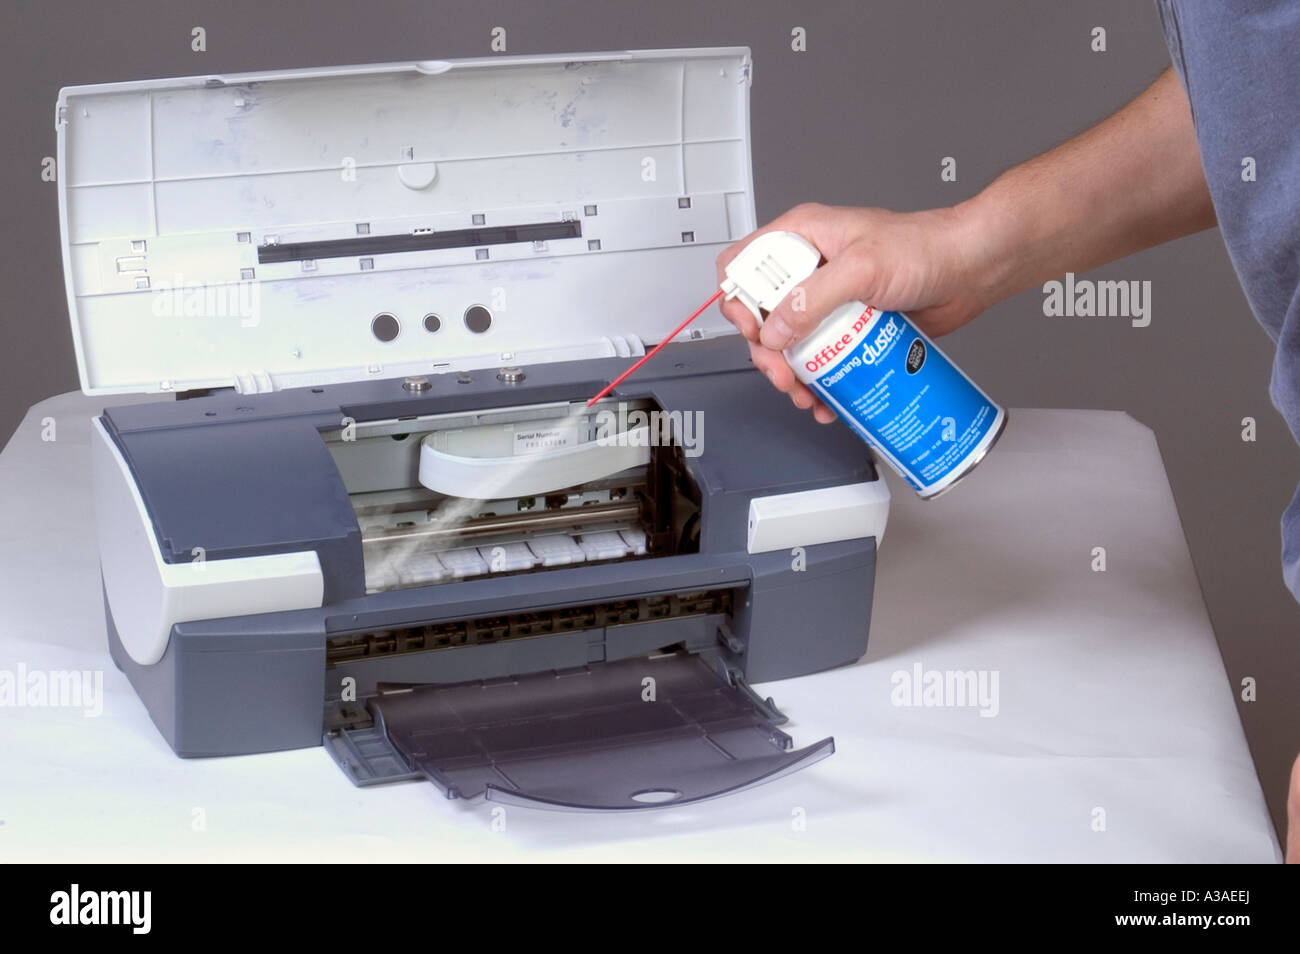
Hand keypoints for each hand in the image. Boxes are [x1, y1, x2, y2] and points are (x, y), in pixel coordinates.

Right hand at [715, 202, 988, 422]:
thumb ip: (812, 297)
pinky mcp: (847, 327)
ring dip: (790, 374)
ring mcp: (828, 300)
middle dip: (766, 351)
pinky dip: (817, 383)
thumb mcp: (862, 267)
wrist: (970, 269)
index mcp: (803, 237)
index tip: (756, 331)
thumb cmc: (926, 248)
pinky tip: (825, 397)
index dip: (739, 301)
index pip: (744, 265)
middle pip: (761, 314)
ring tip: (805, 392)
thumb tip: (775, 330)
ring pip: (788, 343)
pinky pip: (819, 358)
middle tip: (784, 372)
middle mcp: (810, 268)